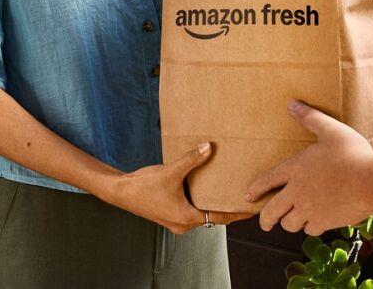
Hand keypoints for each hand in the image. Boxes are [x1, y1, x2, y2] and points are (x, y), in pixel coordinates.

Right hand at [103, 142, 253, 233]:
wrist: (120, 192)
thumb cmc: (143, 186)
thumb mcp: (170, 171)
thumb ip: (191, 159)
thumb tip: (210, 147)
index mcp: (187, 218)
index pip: (221, 217)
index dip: (238, 212)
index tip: (252, 207)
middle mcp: (183, 224)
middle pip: (213, 217)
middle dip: (228, 207)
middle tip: (244, 196)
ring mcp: (176, 221)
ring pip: (202, 214)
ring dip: (213, 204)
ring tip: (227, 192)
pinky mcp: (169, 214)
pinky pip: (192, 210)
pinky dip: (201, 202)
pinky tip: (205, 189)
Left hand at [244, 101, 372, 235]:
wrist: (370, 182)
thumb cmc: (352, 155)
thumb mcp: (330, 130)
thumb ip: (310, 118)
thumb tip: (293, 105)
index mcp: (295, 169)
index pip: (267, 180)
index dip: (256, 189)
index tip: (248, 196)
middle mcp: (297, 192)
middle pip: (272, 211)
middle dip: (266, 219)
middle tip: (265, 222)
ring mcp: (309, 209)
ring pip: (290, 224)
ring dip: (289, 222)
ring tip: (291, 220)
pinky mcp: (324, 222)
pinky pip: (310, 230)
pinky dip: (310, 227)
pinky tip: (315, 223)